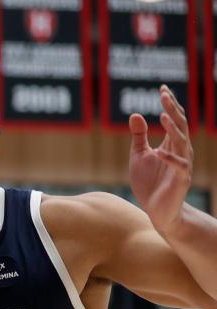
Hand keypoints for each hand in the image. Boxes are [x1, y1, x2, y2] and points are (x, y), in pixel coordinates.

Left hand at [129, 85, 192, 233]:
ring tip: (163, 116)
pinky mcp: (181, 179)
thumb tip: (135, 114)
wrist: (157, 211)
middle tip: (164, 95)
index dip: (169, 104)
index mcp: (171, 143)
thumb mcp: (139, 156)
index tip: (162, 88)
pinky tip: (159, 151)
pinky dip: (169, 158)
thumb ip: (138, 137)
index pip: (173, 119)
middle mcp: (180, 150)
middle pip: (179, 125)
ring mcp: (182, 164)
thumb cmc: (149, 183)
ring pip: (182, 142)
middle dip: (172, 110)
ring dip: (173, 129)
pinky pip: (178, 166)